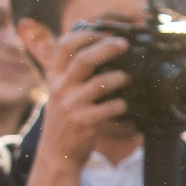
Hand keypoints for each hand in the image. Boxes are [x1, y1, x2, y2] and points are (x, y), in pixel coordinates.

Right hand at [23, 29, 133, 185]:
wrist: (58, 154)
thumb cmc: (66, 120)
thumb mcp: (61, 93)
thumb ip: (72, 73)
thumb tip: (98, 49)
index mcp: (54, 77)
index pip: (64, 46)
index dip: (84, 35)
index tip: (104, 32)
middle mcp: (60, 88)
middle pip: (83, 59)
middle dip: (106, 47)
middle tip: (124, 44)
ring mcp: (71, 105)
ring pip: (100, 83)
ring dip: (120, 77)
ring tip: (130, 78)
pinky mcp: (84, 122)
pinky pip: (110, 108)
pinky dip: (123, 105)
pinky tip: (129, 107)